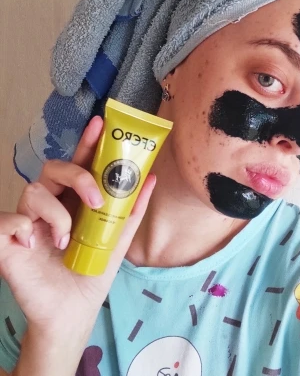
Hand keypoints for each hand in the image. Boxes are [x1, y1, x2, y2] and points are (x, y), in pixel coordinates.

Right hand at [0, 116, 155, 334]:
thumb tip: (151, 178)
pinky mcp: (6, 241)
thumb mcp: (117, 239)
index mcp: (73, 201)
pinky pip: (7, 220)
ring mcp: (27, 220)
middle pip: (53, 168)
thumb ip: (132, 210)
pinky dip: (22, 230)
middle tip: (96, 200)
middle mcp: (49, 205)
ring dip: (56, 214)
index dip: (87, 143)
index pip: (79, 164)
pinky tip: (34, 246)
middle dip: (77, 176)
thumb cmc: (91, 273)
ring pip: (33, 191)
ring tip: (65, 239)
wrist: (71, 311)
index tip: (100, 122)